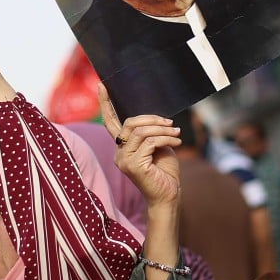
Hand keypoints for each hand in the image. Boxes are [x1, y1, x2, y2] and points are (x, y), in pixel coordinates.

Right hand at [97, 83, 181, 207]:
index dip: (105, 104)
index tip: (102, 85)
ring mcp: (123, 160)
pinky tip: (177, 142)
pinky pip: (150, 142)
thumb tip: (156, 119)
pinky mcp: (133, 165)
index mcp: (122, 146)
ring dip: (162, 129)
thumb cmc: (165, 171)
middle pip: (130, 123)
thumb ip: (150, 133)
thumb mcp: (158, 146)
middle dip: (152, 119)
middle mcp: (119, 153)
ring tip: (176, 133)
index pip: (110, 122)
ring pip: (141, 132)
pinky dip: (166, 138)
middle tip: (170, 123)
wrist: (169, 195)